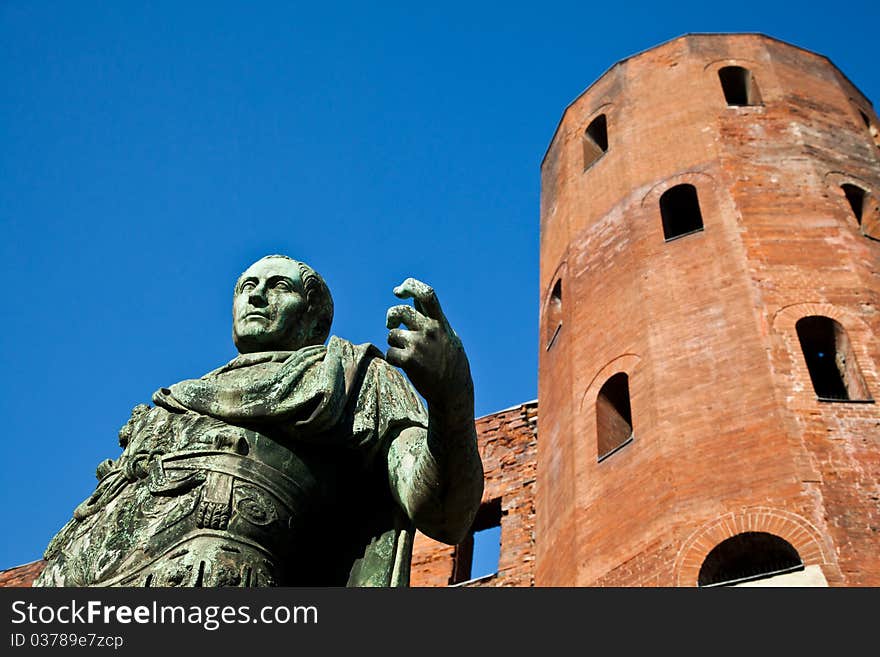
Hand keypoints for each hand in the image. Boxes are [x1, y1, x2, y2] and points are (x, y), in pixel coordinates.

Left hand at [386, 278, 471, 407]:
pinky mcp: (409, 360)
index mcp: (440, 322)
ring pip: (392, 334)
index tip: (399, 291)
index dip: (410, 286)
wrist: (453, 392)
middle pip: (401, 311)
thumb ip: (432, 318)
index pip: (426, 294)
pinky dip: (393, 359)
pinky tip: (405, 365)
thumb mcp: (447, 336)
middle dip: (391, 316)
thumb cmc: (450, 362)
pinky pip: (390, 353)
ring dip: (394, 343)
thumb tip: (415, 300)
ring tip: (408, 354)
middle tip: (390, 324)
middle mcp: (430, 330)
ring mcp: (419, 345)